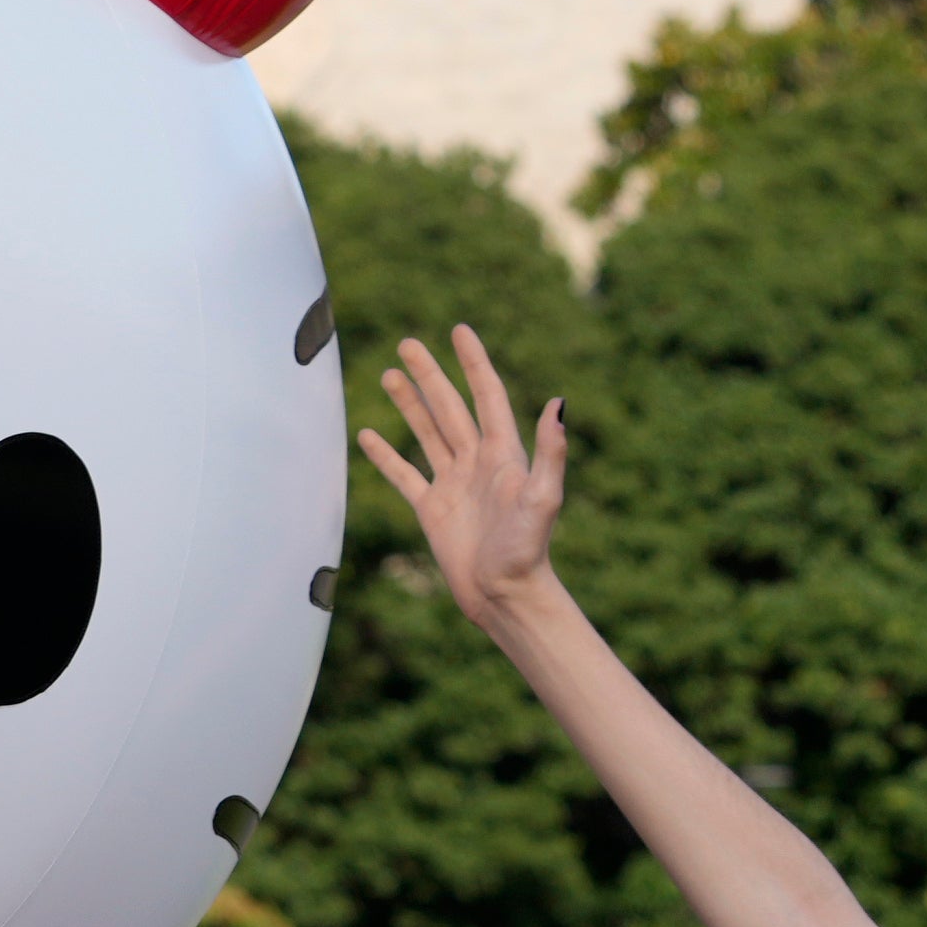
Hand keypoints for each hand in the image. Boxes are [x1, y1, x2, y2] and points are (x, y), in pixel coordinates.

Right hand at [354, 327, 567, 635]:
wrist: (504, 595)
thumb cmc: (528, 551)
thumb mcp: (544, 499)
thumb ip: (551, 452)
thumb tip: (558, 403)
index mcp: (505, 454)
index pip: (486, 396)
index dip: (473, 363)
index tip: (459, 331)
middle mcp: (478, 463)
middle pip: (449, 407)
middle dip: (430, 374)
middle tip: (408, 344)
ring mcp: (453, 484)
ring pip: (426, 433)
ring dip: (409, 404)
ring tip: (389, 375)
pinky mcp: (432, 509)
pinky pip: (404, 475)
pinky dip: (386, 455)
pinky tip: (369, 435)